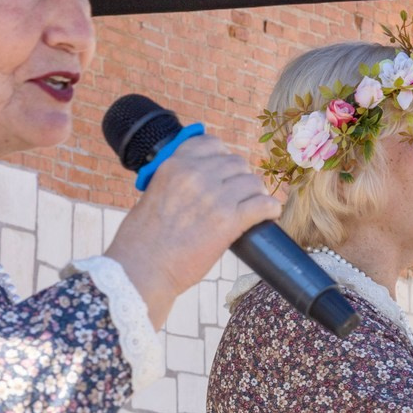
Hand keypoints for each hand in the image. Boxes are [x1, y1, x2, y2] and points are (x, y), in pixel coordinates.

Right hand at [106, 135, 282, 326]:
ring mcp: (214, 196)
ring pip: (253, 182)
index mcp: (175, 165)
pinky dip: (270, 210)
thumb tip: (197, 182)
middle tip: (239, 196)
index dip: (223, 158)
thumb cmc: (142, 240)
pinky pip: (263, 204)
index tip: (224, 172)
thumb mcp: (153, 194)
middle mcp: (196, 175)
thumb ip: (175, 181)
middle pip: (236, 163)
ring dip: (256, 194)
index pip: (212, 144)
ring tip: (252, 208)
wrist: (142, 268)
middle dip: (240, 179)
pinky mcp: (228, 221)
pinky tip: (268, 216)